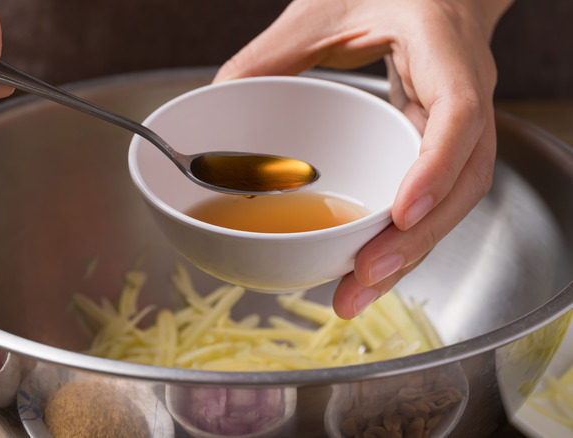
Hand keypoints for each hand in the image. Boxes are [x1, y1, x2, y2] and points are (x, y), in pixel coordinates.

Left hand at [215, 0, 513, 318]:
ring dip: (409, 251)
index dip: (435, 168)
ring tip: (357, 292)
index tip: (402, 213)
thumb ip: (274, 51)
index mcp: (442, 49)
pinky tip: (367, 264)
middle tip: (362, 279)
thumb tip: (218, 97)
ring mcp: (461, 122)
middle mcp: (466, 91)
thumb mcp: (323, 10)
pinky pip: (435, 195)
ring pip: (455, 199)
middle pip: (465, 179)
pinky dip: (404, 234)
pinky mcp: (442, 142)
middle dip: (416, 238)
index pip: (458, 114)